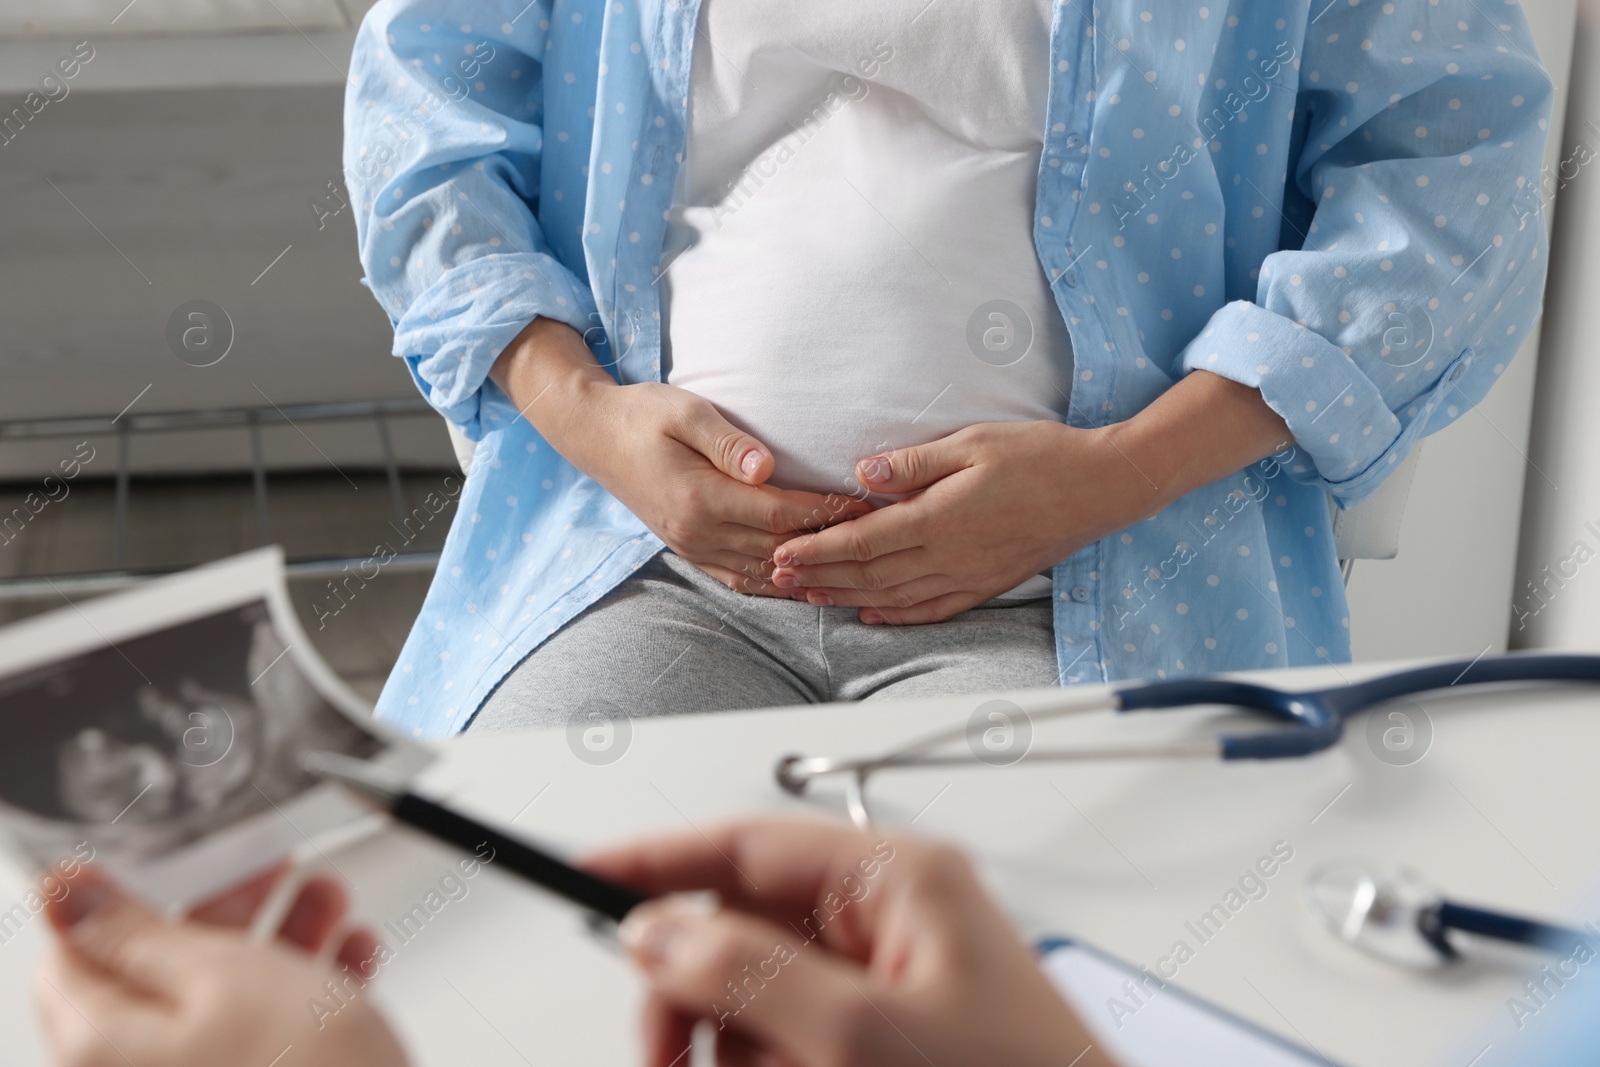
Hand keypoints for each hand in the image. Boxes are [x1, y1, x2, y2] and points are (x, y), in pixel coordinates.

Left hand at [35, 864, 407, 1066]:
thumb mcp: (222, 976)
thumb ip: (136, 931)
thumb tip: (66, 893)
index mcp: (102, 1047)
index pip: (76, 949)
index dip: (125, 890)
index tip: (178, 850)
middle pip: (157, 968)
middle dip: (224, 907)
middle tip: (267, 864)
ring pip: (223, 995)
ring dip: (278, 937)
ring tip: (325, 900)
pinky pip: (267, 1030)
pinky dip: (307, 986)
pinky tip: (348, 956)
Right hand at [491, 319, 869, 596]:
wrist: (595, 436)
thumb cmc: (644, 414)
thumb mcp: (685, 411)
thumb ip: (727, 441)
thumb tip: (766, 467)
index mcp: (700, 497)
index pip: (779, 514)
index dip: (825, 513)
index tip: (864, 504)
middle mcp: (698, 532)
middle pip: (778, 548)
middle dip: (828, 545)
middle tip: (874, 537)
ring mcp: (693, 547)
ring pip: (764, 572)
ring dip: (808, 572)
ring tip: (852, 568)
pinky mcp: (691, 551)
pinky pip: (741, 580)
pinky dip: (777, 584)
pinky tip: (805, 583)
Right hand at [586, 819, 1116, 1066]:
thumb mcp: (867, 1037)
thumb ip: (751, 973)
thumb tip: (659, 927)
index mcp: (897, 880)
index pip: (747, 845)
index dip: (658, 860)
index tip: (584, 876)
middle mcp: (890, 919)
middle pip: (741, 929)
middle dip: (697, 996)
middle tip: (666, 1057)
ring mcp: (890, 986)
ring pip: (758, 1001)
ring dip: (738, 1053)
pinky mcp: (888, 1045)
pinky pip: (794, 1045)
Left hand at [768, 421, 1156, 623]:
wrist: (1100, 488)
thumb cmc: (1040, 456)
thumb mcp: (973, 442)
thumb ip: (914, 462)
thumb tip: (863, 472)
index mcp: (938, 519)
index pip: (861, 542)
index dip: (817, 551)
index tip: (782, 553)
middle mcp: (948, 556)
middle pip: (868, 576)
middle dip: (818, 578)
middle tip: (777, 579)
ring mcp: (967, 576)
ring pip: (893, 597)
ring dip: (846, 598)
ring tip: (809, 597)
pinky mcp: (986, 584)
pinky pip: (932, 609)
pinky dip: (896, 616)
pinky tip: (872, 614)